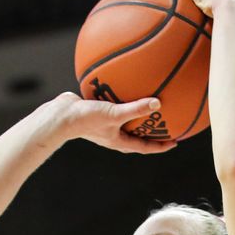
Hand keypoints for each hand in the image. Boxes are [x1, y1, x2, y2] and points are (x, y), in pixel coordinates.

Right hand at [45, 92, 176, 154]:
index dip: (161, 146)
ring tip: (150, 105)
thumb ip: (136, 109)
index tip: (175, 142)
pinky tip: (128, 87)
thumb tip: (157, 103)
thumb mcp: (114, 114)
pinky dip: (124, 100)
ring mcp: (105, 124)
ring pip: (127, 122)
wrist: (60, 115)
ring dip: (138, 116)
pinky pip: (115, 107)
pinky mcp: (98, 112)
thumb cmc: (86, 119)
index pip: (145, 147)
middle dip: (152, 132)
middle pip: (138, 136)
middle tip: (167, 125)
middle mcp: (114, 135)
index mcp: (120, 141)